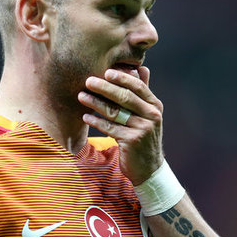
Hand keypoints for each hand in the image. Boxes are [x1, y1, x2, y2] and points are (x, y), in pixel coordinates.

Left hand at [78, 66, 163, 184]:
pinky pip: (110, 128)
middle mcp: (152, 116)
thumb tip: (142, 68)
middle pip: (125, 97)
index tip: (106, 71)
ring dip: (96, 103)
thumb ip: (143, 92)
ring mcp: (143, 129)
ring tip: (81, 96)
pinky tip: (85, 117)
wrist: (149, 168)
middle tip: (88, 81)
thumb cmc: (144, 137)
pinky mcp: (132, 141)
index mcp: (155, 106)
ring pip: (115, 112)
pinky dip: (96, 122)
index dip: (122, 78)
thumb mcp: (148, 114)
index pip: (138, 86)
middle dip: (105, 88)